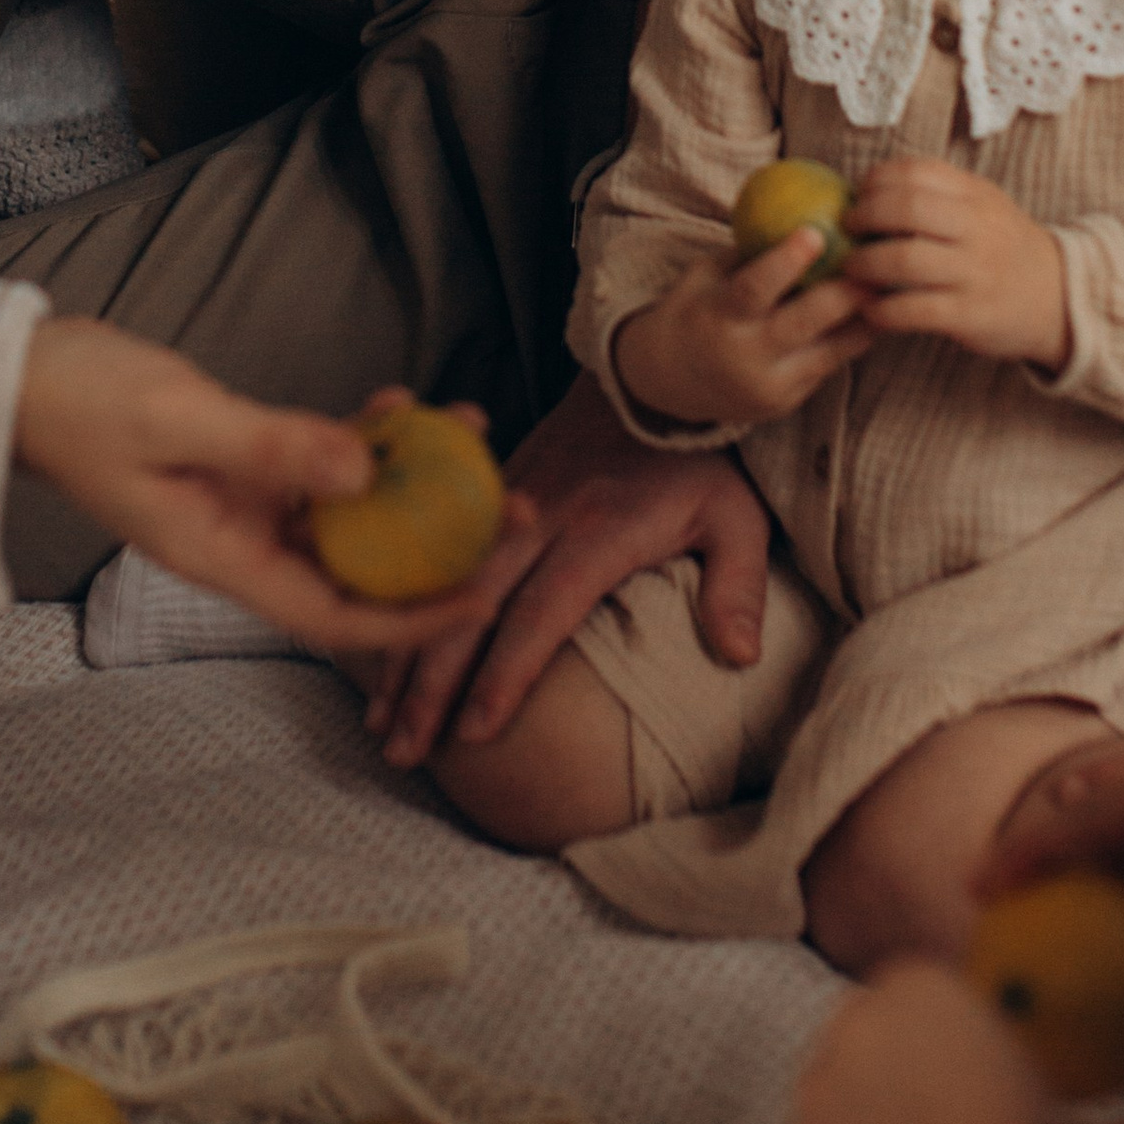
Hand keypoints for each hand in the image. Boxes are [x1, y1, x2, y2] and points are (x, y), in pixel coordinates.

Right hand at [10, 320, 505, 655]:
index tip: (489, 592)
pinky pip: (323, 462)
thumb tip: (365, 472)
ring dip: (415, 483)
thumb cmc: (83, 402)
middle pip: (361, 570)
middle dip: (441, 550)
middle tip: (520, 513)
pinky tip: (409, 402)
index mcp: (224, 560)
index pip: (339, 616)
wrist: (20, 375)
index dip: (417, 618)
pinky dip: (367, 439)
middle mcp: (243, 545)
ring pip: (352, 512)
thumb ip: (271, 448)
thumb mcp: (179, 420)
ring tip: (481, 440)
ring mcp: (245, 506)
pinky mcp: (244, 463)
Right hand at [361, 374, 772, 768]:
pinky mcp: (490, 498)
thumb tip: (739, 658)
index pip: (543, 612)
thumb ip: (738, 586)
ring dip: (407, 657)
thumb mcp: (735, 515)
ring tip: (383, 726)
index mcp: (598, 531)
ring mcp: (507, 507)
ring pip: (442, 587)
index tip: (477, 732)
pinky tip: (389, 661)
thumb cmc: (695, 457)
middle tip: (407, 751)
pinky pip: (439, 561)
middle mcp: (540, 520)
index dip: (507, 673)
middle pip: (472, 609)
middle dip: (434, 684)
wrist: (645, 372)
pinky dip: (409, 612)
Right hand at [615, 227, 872, 430]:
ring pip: (830, 351)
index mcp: (718, 317)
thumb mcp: (708, 277)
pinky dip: (854, 339)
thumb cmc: (697, 310)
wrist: (674, 381)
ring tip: (893, 287)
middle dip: (844, 293)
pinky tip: (878, 315)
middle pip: (803, 322)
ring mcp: (770, 384)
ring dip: (864, 317)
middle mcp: (745, 355)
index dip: (785, 261)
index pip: (754, 288)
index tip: (815, 231)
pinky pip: (830, 366)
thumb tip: (798, 203)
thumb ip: (749, 252)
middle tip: (877, 262)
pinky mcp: (789, 402)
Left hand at [790, 961, 1046, 1123]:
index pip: (906, 988)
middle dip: (881, 1060)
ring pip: (829, 1083)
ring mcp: (821, 1080)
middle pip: (860, 1026)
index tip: (938, 1059)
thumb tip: (959, 1053)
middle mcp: (860, 1018)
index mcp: (919, 984)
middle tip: (917, 1109)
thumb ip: (970, 1035)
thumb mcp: (1014, 1058)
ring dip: (852, 1106)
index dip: (923, 1029)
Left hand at [844, 157, 1070, 370]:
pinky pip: (913, 309)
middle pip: (906, 208)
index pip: (916, 171)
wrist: (1059, 299)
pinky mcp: (969, 315)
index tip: (860, 195)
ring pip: (904, 258)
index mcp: (976, 196)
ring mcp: (974, 272)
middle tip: (848, 229)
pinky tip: (871, 309)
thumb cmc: (1005, 248)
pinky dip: (882, 309)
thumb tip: (869, 188)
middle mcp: (977, 229)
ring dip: (864, 264)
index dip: (876, 180)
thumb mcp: (984, 206)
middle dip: (864, 216)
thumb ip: (939, 193)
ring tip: (851, 269)